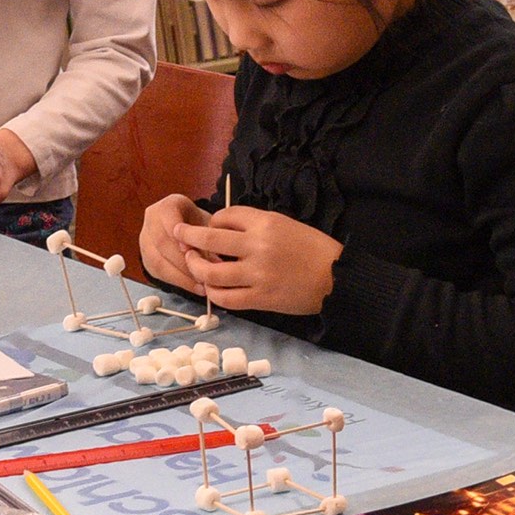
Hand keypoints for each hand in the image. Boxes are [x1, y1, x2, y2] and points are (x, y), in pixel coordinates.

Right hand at [134, 194, 209, 292]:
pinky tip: (195, 286)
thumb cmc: (198, 224)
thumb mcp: (207, 223)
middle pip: (161, 243)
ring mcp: (145, 240)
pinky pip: (159, 273)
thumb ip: (209, 237)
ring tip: (201, 284)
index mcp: (167, 206)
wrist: (186, 227)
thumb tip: (214, 262)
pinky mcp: (146, 259)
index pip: (168, 218)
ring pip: (158, 261)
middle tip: (203, 273)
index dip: (178, 236)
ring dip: (181, 276)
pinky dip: (178, 282)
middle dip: (183, 261)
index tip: (190, 250)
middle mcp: (151, 221)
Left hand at [179, 203, 339, 318]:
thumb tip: (225, 230)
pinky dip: (213, 293)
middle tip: (178, 235)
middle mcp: (257, 246)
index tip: (212, 228)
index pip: (225, 215)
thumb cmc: (312, 249)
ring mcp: (257, 274)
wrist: (336, 278)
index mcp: (265, 222)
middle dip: (188, 236)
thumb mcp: (285, 224)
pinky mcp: (260, 298)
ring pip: (211, 272)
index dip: (212, 221)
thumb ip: (256, 226)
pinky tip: (211, 289)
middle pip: (210, 238)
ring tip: (194, 265)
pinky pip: (226, 298)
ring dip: (197, 267)